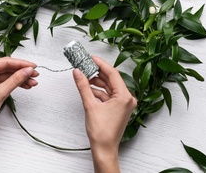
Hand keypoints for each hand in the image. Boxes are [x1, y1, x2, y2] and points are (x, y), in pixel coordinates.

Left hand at [0, 57, 38, 128]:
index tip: (33, 66)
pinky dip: (16, 83)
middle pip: (8, 67)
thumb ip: (16, 79)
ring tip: (33, 82)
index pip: (6, 61)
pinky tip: (25, 85)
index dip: (22, 64)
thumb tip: (28, 70)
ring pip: (9, 74)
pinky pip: (6, 80)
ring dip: (21, 78)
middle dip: (23, 71)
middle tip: (35, 74)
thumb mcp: (1, 92)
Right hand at [73, 55, 136, 172]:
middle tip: (85, 65)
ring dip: (97, 82)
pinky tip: (88, 88)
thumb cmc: (101, 132)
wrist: (104, 149)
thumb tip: (78, 72)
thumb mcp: (90, 105)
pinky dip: (99, 91)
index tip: (91, 57)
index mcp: (124, 96)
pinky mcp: (119, 108)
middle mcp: (127, 99)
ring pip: (109, 87)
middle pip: (111, 79)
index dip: (100, 64)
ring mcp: (124, 104)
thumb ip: (83, 86)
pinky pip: (109, 95)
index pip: (112, 73)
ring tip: (84, 77)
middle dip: (97, 73)